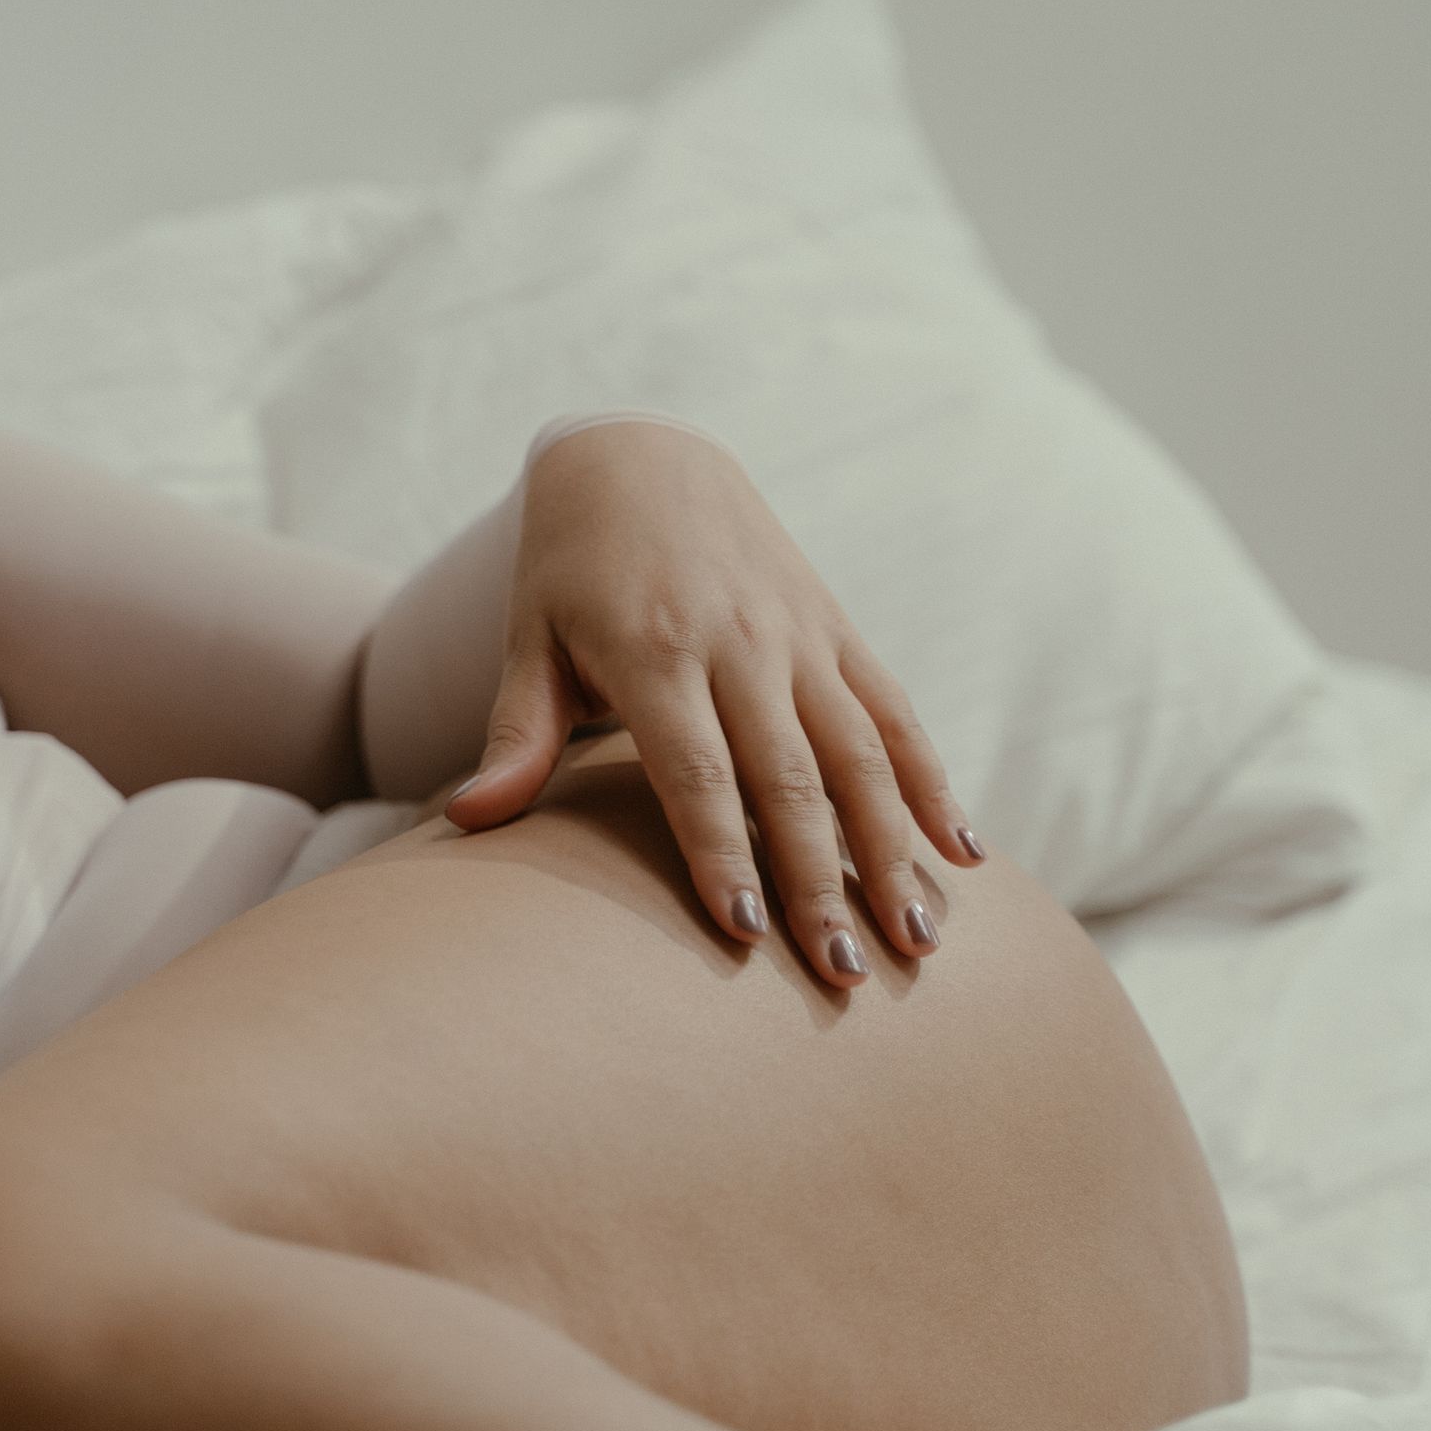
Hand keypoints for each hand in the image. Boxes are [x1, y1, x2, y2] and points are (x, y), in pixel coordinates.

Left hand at [441, 423, 985, 985]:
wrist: (641, 455)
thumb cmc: (570, 567)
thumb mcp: (529, 639)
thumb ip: (517, 734)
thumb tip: (470, 822)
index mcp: (655, 651)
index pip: (697, 772)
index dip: (721, 852)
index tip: (746, 932)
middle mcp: (739, 644)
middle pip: (789, 779)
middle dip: (819, 881)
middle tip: (841, 975)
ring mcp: (799, 636)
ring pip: (860, 755)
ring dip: (893, 850)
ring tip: (917, 940)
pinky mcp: (837, 628)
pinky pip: (895, 713)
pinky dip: (932, 783)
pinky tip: (961, 854)